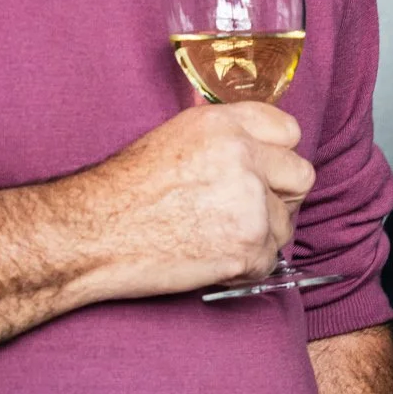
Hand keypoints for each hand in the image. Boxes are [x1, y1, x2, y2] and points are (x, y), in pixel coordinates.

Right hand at [70, 102, 315, 303]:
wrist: (91, 234)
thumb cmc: (122, 191)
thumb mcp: (176, 140)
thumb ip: (225, 141)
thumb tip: (260, 154)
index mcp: (225, 125)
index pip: (289, 131)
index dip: (278, 156)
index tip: (265, 172)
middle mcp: (244, 157)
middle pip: (301, 177)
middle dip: (281, 197)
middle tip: (247, 212)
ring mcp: (249, 202)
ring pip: (285, 224)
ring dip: (258, 237)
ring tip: (212, 238)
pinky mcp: (247, 245)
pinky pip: (268, 261)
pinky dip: (243, 268)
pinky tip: (208, 259)